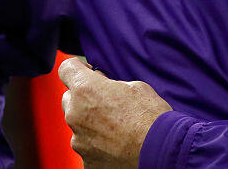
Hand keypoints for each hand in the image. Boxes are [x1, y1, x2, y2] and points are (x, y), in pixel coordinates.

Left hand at [57, 57, 172, 167]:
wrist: (161, 148)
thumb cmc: (151, 115)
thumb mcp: (135, 86)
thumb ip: (111, 85)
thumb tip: (103, 87)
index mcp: (87, 90)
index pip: (66, 69)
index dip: (77, 68)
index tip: (88, 72)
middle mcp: (76, 114)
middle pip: (69, 98)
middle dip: (83, 96)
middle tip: (106, 100)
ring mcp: (79, 140)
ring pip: (78, 124)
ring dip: (91, 121)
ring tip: (117, 126)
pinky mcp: (86, 160)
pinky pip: (87, 145)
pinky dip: (98, 142)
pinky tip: (118, 142)